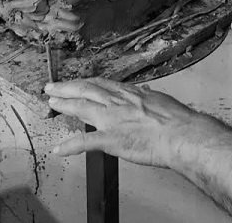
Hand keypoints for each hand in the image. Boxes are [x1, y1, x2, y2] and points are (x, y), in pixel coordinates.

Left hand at [46, 77, 207, 167]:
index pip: (100, 84)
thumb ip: (148, 96)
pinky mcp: (112, 140)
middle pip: (86, 90)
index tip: (74, 82)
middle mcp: (117, 103)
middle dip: (66, 88)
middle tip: (51, 87)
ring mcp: (113, 120)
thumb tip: (146, 91)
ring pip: (82, 107)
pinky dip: (70, 146)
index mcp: (129, 94)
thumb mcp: (160, 100)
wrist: (181, 134)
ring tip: (51, 104)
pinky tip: (59, 149)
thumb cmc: (176, 120)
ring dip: (64, 105)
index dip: (84, 82)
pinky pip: (86, 142)